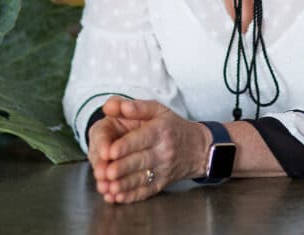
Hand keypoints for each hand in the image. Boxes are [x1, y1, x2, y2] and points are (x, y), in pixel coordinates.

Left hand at [92, 98, 209, 203]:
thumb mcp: (159, 110)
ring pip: (142, 178)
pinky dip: (132, 196)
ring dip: (124, 185)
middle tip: (106, 172)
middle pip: (141, 160)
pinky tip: (118, 197)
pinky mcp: (162, 183)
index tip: (110, 151)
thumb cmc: (173, 127)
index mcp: (160, 130)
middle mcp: (163, 151)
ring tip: (109, 188)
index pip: (142, 138)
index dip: (126, 145)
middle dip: (122, 168)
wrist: (197, 148)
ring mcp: (163, 169)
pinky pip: (147, 191)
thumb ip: (135, 107)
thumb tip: (111, 106)